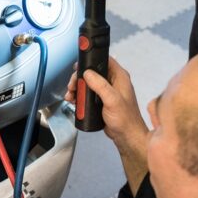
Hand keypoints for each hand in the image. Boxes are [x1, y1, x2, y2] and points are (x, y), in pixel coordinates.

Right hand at [65, 57, 148, 185]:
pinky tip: (74, 101)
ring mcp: (107, 92)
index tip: (79, 65)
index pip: (104, 60)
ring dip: (77, 88)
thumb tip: (87, 73)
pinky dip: (79, 96)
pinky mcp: (101, 101)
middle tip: (72, 86)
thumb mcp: (112, 100)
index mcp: (119, 77)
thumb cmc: (125, 119)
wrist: (126, 137)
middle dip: (79, 78)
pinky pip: (87, 93)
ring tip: (71, 96)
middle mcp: (113, 82)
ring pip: (88, 83)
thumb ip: (100, 85)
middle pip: (92, 72)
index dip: (91, 60)